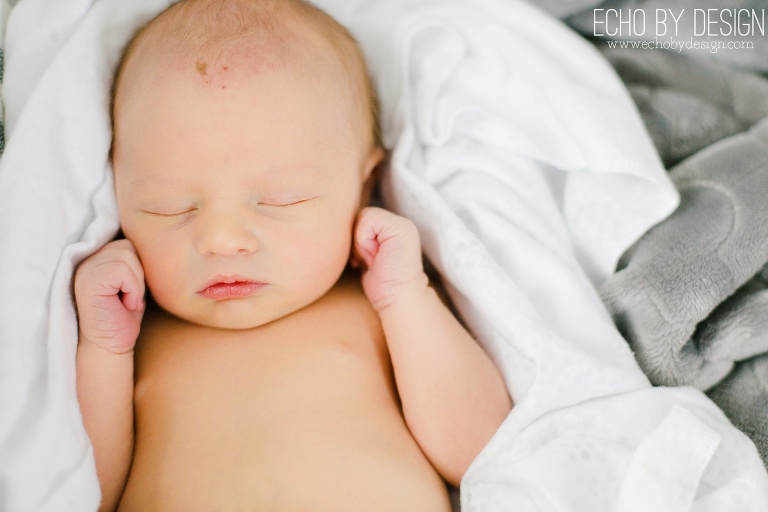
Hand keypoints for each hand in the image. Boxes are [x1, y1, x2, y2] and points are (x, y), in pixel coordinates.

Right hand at [74, 239, 145, 353]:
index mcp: (97, 257)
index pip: (128, 243)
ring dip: (136, 283)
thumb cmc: (124, 315)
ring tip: (125, 300)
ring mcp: (85, 269)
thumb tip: (154, 239)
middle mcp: (86, 259)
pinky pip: (122, 271)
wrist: (112, 345)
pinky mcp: (88, 281)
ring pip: (126, 257)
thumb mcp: (134, 281)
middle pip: (128, 246)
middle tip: (128, 297)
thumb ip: (134, 260)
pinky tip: (123, 304)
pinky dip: (132, 289)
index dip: (138, 267)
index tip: (130, 290)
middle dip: (138, 274)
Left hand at [353, 207, 427, 310]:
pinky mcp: (401, 227)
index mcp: (391, 228)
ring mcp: (402, 224)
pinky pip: (369, 221)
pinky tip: (376, 257)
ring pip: (364, 215)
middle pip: (359, 215)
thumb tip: (340, 228)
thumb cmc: (381, 285)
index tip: (365, 260)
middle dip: (357, 240)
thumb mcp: (366, 256)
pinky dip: (365, 241)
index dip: (355, 239)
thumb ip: (361, 238)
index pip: (359, 218)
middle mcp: (398, 223)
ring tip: (374, 259)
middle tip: (369, 260)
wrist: (398, 299)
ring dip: (362, 242)